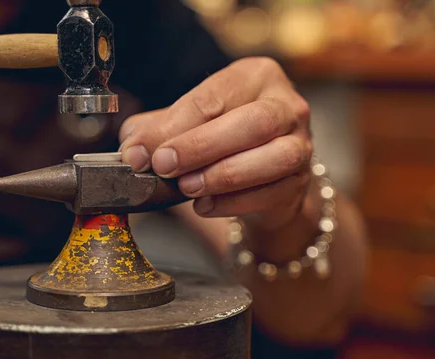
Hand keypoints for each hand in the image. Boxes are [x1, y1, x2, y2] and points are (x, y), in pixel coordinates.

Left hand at [120, 57, 312, 230]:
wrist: (261, 173)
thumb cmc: (221, 138)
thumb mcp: (186, 124)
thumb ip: (157, 131)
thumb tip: (133, 150)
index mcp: (255, 76)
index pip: (214, 98)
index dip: (174, 127)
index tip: (143, 153)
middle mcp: (286, 104)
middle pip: (253, 122)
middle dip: (203, 146)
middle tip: (164, 166)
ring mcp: (301, 143)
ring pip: (273, 158)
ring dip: (223, 175)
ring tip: (187, 188)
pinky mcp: (301, 180)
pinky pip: (273, 193)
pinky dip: (234, 203)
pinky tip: (204, 205)